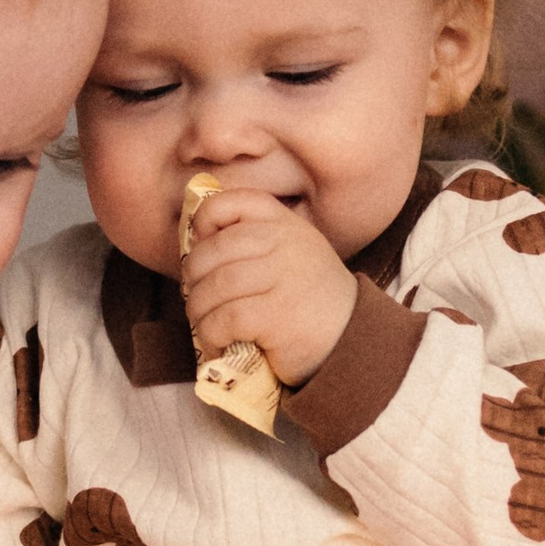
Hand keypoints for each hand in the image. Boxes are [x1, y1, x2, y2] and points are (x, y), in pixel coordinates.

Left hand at [180, 185, 356, 387]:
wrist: (351, 340)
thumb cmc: (309, 300)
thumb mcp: (291, 254)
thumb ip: (255, 239)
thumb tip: (195, 242)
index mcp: (285, 224)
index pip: (230, 202)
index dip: (203, 220)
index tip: (199, 246)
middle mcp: (285, 244)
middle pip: (212, 252)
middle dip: (193, 278)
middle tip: (195, 297)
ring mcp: (282, 278)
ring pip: (213, 287)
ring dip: (198, 311)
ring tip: (204, 324)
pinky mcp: (276, 315)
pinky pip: (223, 319)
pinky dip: (210, 335)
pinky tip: (216, 343)